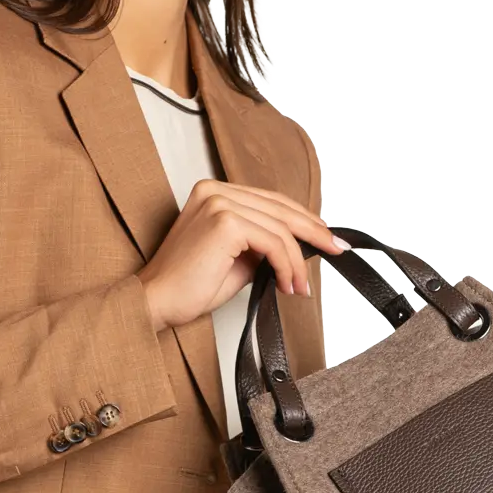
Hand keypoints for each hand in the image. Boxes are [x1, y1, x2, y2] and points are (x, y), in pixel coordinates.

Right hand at [136, 179, 349, 331]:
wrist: (156, 302)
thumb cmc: (189, 286)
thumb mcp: (237, 259)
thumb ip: (264, 245)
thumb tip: (300, 248)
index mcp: (214, 191)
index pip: (271, 201)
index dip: (303, 219)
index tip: (326, 238)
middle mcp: (215, 190)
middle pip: (280, 208)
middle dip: (314, 232)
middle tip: (336, 250)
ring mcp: (219, 202)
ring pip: (280, 228)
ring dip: (297, 261)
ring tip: (300, 287)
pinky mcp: (225, 221)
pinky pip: (273, 242)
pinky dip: (286, 266)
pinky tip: (287, 285)